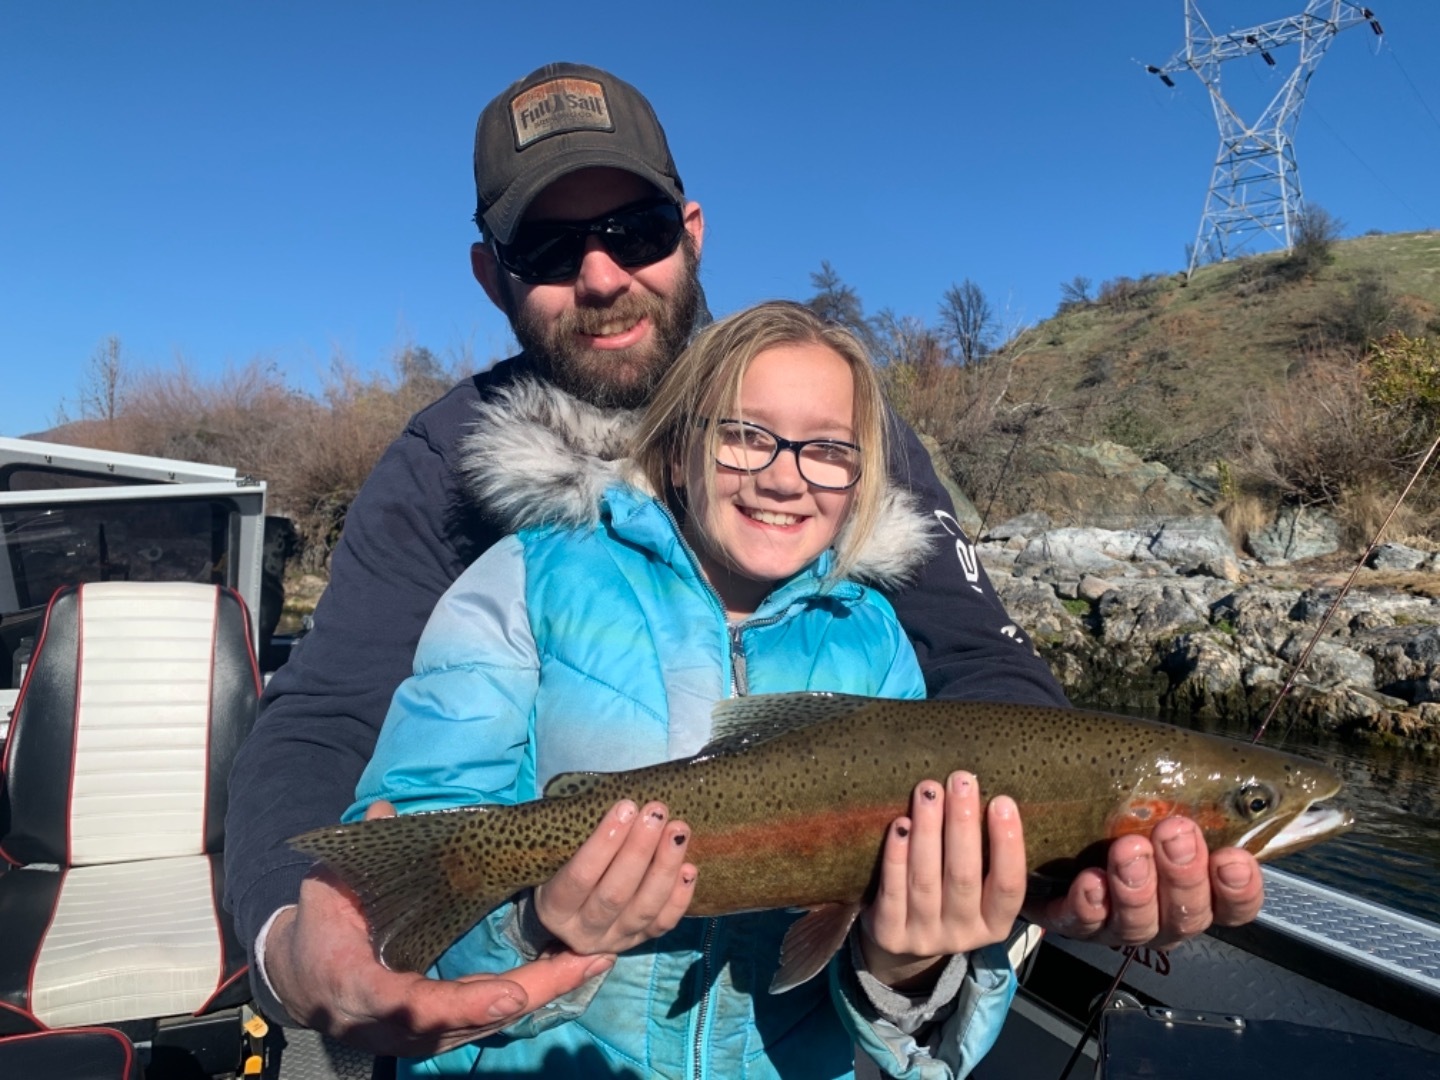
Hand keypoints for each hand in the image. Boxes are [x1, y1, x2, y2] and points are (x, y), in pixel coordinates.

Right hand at [264, 802, 609, 1056]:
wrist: (302, 979)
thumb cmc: (319, 930)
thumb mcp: (328, 889)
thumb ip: (355, 855)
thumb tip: (385, 810)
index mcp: (363, 989)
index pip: (416, 1005)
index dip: (464, 1005)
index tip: (506, 996)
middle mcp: (397, 1023)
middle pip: (473, 1019)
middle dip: (532, 992)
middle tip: (584, 963)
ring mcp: (420, 1033)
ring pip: (489, 1022)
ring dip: (544, 993)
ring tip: (592, 961)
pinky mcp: (439, 1031)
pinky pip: (489, 1018)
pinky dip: (531, 997)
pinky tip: (570, 973)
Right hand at [533, 799, 697, 954]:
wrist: (569, 913)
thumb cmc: (561, 870)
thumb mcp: (555, 858)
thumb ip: (577, 840)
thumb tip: (620, 807)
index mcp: (554, 908)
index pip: (580, 877)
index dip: (604, 842)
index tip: (626, 807)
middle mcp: (584, 931)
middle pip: (615, 894)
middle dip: (639, 849)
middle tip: (656, 812)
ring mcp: (615, 940)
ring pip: (644, 909)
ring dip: (664, 866)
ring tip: (678, 830)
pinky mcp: (640, 941)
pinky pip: (664, 924)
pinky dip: (680, 897)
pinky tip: (689, 867)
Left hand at [859, 772, 1026, 990]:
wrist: (900, 937)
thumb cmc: (946, 895)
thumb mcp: (975, 888)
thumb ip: (984, 855)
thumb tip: (982, 794)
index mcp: (995, 923)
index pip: (1009, 886)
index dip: (1008, 845)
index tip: (1002, 801)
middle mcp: (963, 934)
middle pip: (963, 877)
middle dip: (962, 824)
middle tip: (960, 781)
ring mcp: (925, 937)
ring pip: (926, 881)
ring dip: (927, 831)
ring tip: (928, 791)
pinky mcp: (891, 935)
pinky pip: (893, 892)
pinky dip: (896, 857)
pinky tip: (900, 825)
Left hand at [1025, 817, 1264, 948]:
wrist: (1052, 826)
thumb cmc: (1120, 811)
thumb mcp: (1159, 799)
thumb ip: (1189, 797)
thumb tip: (1226, 774)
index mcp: (1195, 891)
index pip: (1234, 905)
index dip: (1239, 888)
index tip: (1232, 858)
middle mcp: (1162, 916)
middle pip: (1187, 914)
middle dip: (1183, 874)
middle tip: (1173, 833)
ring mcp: (1118, 925)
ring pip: (1138, 924)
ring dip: (1136, 888)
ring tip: (1128, 849)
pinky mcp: (1073, 924)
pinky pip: (1083, 924)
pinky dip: (1088, 905)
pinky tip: (1090, 881)